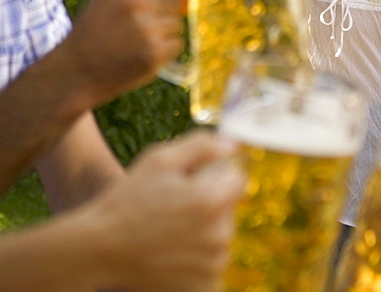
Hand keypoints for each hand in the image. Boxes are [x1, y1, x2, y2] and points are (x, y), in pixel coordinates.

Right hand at [57, 0, 185, 103]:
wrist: (75, 71)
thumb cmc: (99, 28)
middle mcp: (135, 0)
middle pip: (178, 0)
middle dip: (163, 13)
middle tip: (133, 26)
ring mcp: (146, 27)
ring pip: (178, 23)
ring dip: (163, 33)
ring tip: (133, 40)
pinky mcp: (154, 52)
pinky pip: (176, 44)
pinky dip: (163, 51)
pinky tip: (138, 53)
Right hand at [80, 131, 244, 290]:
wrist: (97, 250)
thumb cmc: (127, 201)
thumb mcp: (160, 160)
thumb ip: (202, 146)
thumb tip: (233, 145)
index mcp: (212, 201)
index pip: (239, 179)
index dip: (218, 176)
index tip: (196, 182)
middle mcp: (219, 236)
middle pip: (229, 210)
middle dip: (209, 205)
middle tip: (174, 208)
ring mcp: (213, 266)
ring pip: (220, 237)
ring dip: (203, 232)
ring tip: (168, 231)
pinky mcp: (204, 286)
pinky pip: (212, 263)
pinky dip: (197, 258)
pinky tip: (171, 252)